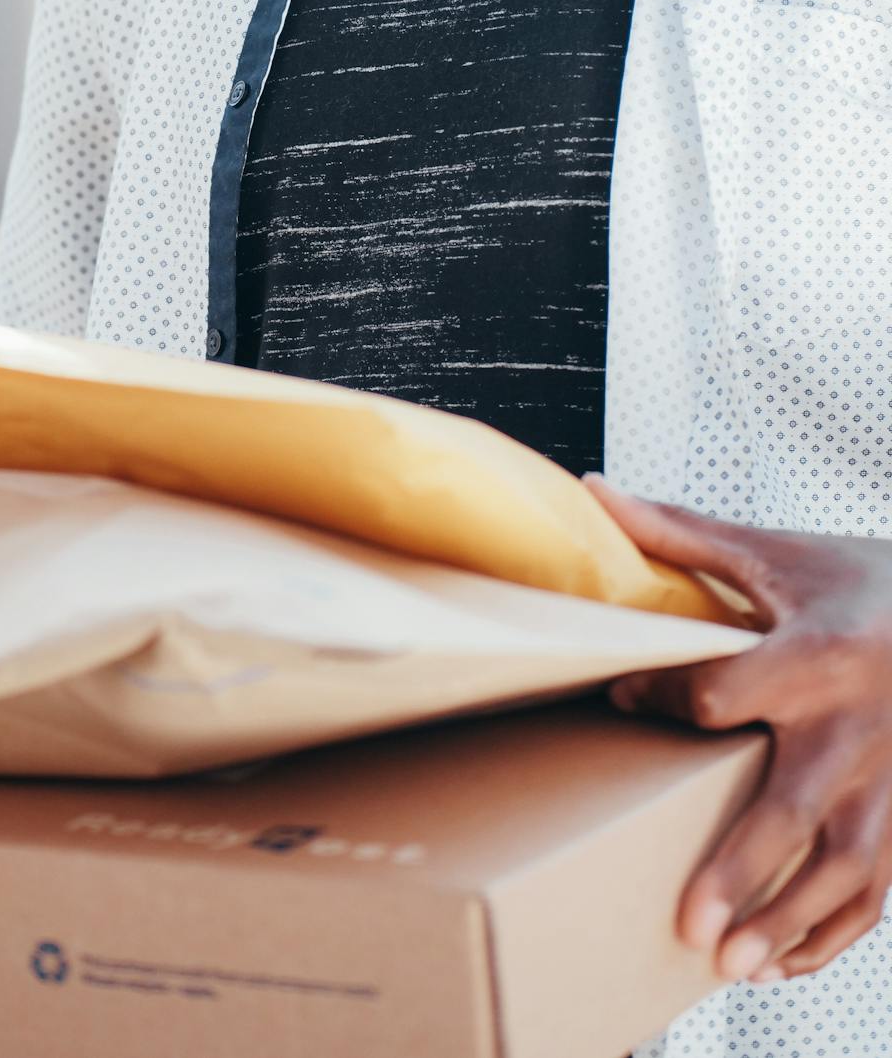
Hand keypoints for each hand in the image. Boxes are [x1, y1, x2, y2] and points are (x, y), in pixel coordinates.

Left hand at [584, 475, 891, 983]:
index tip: (623, 698)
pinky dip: (835, 932)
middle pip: (794, 806)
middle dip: (746, 868)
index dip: (666, 699)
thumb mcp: (777, 552)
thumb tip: (598, 496)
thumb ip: (683, 533)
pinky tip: (787, 961)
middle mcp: (856, 724)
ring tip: (734, 964)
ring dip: (791, 921)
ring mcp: (887, 777)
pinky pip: (877, 888)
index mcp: (818, 654)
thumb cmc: (864, 579)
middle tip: (693, 924)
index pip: (728, 694)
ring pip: (844, 866)